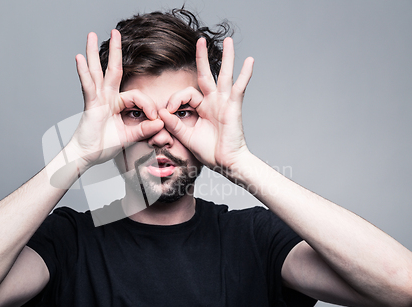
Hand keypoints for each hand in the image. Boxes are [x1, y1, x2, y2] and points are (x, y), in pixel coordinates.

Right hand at [68, 30, 163, 167]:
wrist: (87, 156)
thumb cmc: (104, 146)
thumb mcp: (129, 136)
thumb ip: (145, 129)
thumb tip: (161, 123)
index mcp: (116, 104)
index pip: (136, 95)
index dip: (148, 105)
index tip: (154, 119)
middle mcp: (106, 97)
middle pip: (112, 69)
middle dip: (115, 51)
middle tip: (115, 32)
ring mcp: (97, 99)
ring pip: (97, 71)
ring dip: (95, 52)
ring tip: (92, 34)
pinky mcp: (90, 105)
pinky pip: (88, 86)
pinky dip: (84, 72)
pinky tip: (80, 58)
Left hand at [159, 37, 253, 174]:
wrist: (225, 163)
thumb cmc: (208, 151)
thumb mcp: (185, 136)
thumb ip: (173, 123)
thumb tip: (161, 111)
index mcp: (201, 108)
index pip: (186, 93)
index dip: (174, 100)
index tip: (168, 112)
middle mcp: (213, 101)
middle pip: (206, 74)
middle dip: (202, 57)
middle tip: (200, 40)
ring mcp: (224, 102)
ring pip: (224, 74)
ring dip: (227, 57)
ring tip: (229, 40)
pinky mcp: (233, 106)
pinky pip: (239, 87)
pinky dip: (245, 74)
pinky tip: (250, 60)